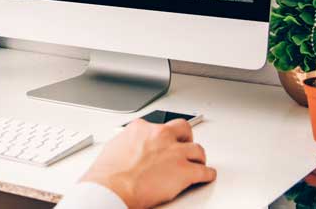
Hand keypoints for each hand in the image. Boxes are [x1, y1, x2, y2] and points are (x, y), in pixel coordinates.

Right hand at [80, 119, 215, 207]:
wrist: (112, 189)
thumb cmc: (108, 175)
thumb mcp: (114, 148)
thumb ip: (127, 144)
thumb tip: (128, 150)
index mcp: (141, 129)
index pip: (158, 126)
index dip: (163, 136)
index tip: (164, 141)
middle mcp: (160, 135)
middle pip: (183, 129)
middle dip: (186, 137)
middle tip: (186, 144)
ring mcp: (174, 152)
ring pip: (197, 149)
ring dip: (198, 157)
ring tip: (198, 162)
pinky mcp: (184, 171)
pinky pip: (204, 171)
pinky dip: (207, 174)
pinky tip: (206, 176)